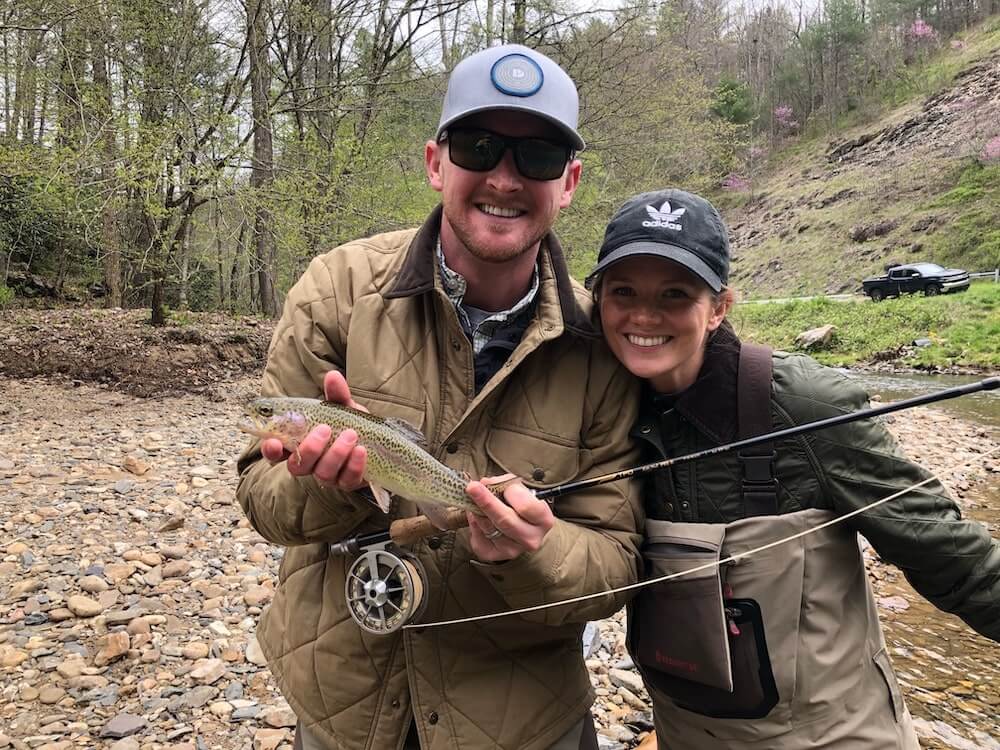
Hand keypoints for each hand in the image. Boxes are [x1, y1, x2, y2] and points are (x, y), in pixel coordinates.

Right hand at [261, 371, 368, 490]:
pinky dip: (354, 465)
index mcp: (299, 444)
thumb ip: (336, 394)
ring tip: (351, 434)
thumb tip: (333, 376)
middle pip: (298, 466)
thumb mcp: (343, 407)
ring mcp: (329, 475)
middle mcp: (311, 463)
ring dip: (336, 454)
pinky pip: (348, 479)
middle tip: (325, 429)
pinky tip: (361, 450)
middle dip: (310, 448)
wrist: (378, 440)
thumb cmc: (349, 423)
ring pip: (323, 473)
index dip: (271, 450)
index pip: (276, 452)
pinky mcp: (349, 482)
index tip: (273, 443)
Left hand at [465, 474, 554, 561]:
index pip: (526, 506)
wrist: (523, 527)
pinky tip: (476, 517)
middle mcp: (530, 539)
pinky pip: (478, 539)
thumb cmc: (522, 503)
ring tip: (474, 500)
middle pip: (505, 521)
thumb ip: (505, 484)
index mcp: (543, 520)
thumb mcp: (521, 489)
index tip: (505, 487)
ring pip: (489, 528)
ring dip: (477, 511)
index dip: (513, 494)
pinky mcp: (495, 555)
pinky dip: (474, 524)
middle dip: (487, 502)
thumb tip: (484, 484)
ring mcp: (513, 550)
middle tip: (472, 487)